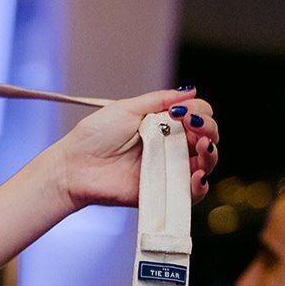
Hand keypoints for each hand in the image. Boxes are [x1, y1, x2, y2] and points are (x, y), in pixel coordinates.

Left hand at [39, 89, 218, 212]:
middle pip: (207, 138)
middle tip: (192, 127)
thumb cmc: (94, 136)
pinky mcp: (160, 192)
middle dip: (208, 129)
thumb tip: (192, 91)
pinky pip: (189, 194)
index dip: (199, 113)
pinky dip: (200, 186)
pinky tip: (198, 175)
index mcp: (163, 126)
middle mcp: (169, 147)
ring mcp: (167, 170)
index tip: (182, 112)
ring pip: (205, 164)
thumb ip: (160, 100)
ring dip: (211, 153)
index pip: (198, 117)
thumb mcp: (127, 108)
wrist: (73, 166)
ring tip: (201, 145)